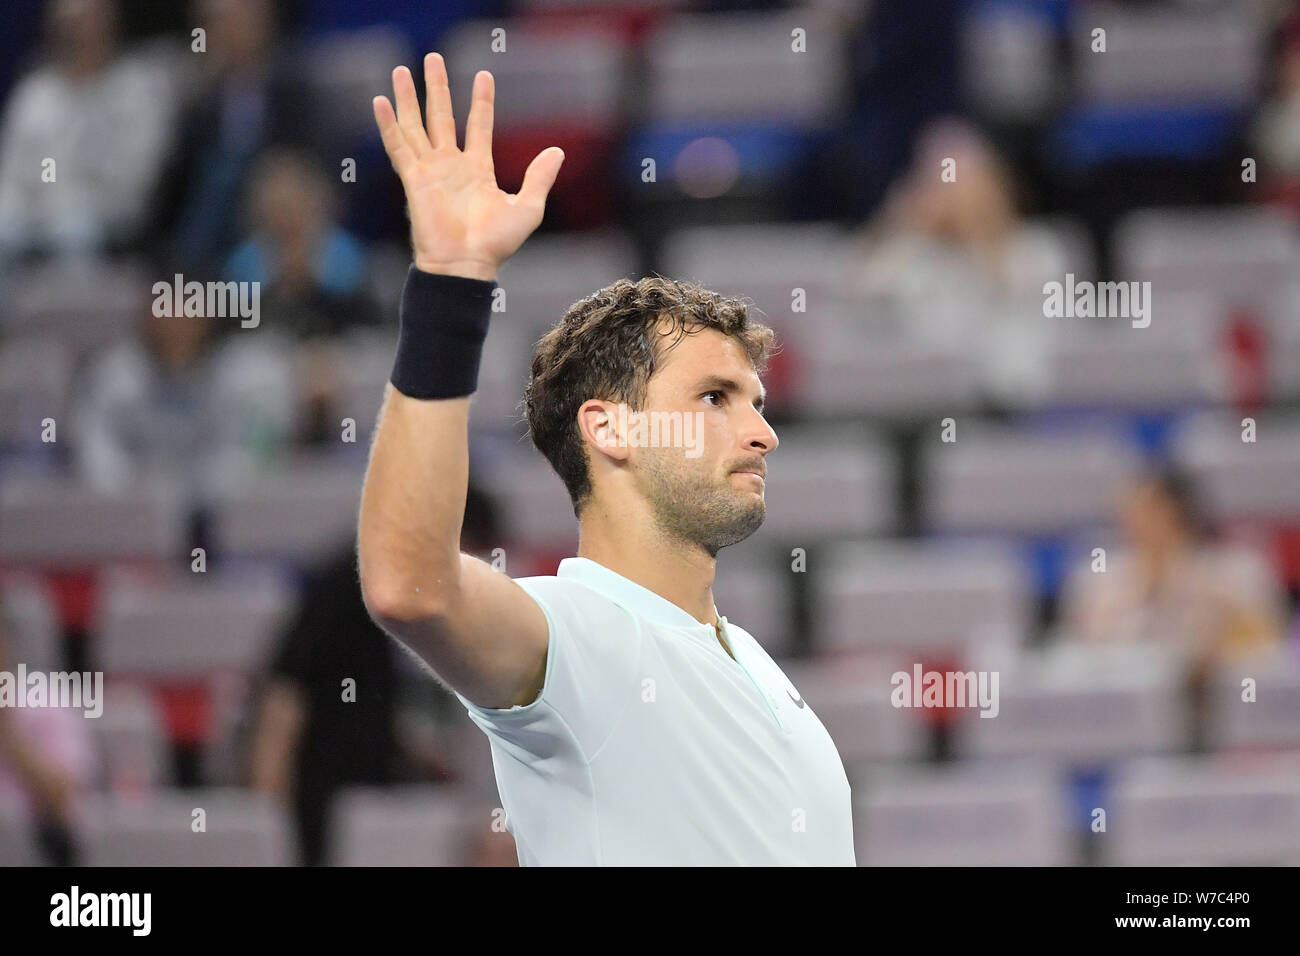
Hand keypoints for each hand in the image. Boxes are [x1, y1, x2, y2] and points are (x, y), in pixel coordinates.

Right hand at [373, 52, 564, 280]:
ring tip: (402, 70)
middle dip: (437, 87)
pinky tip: (381, 101)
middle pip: (441, 117)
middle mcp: (451, 166)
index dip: (481, 102)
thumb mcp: (528, 207)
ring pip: (416, 125)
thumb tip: (558, 151)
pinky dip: (388, 124)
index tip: (484, 76)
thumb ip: (540, 178)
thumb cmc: (496, 244)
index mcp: (477, 170)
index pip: (478, 126)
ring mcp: (430, 171)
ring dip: (408, 98)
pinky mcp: (413, 180)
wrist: (466, 264)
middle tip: (433, 57)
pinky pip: (398, 146)